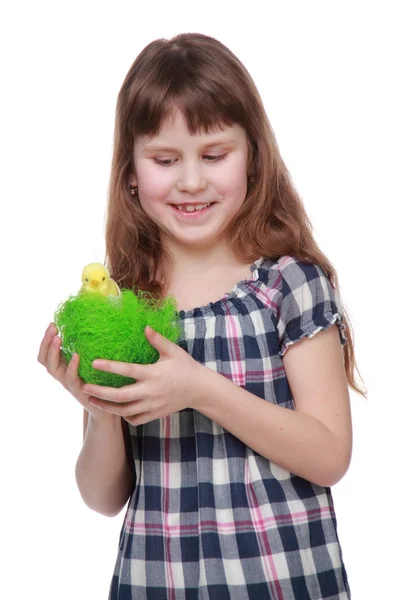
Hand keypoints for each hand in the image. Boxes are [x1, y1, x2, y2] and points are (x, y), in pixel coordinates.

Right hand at [37, 323, 115, 422]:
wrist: (108, 408)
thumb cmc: (100, 383)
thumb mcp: (91, 364)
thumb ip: (88, 350)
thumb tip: (96, 325)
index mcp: (63, 368)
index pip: (46, 354)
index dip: (45, 340)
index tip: (52, 324)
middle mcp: (62, 376)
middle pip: (44, 360)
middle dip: (45, 342)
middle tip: (52, 328)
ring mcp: (69, 384)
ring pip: (52, 369)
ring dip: (53, 352)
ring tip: (58, 338)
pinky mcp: (79, 391)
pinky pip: (70, 379)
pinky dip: (72, 366)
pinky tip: (76, 355)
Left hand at [82, 326, 204, 425]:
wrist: (200, 390)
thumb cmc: (186, 367)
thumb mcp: (173, 351)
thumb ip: (157, 340)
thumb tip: (145, 327)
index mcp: (153, 374)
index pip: (127, 371)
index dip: (109, 367)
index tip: (93, 363)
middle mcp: (151, 391)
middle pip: (120, 396)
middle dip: (100, 393)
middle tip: (85, 387)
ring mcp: (152, 405)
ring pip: (125, 411)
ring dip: (107, 407)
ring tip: (92, 400)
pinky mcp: (155, 414)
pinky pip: (135, 419)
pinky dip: (124, 416)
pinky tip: (117, 409)